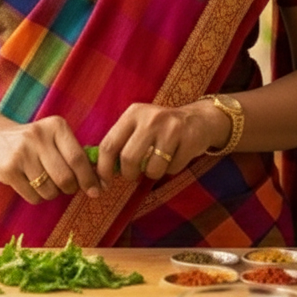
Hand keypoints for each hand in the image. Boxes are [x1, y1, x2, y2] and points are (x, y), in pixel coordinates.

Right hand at [0, 115, 102, 203]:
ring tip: (47, 182)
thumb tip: (99, 182)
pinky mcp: (8, 169)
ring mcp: (21, 153)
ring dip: (53, 194)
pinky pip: (33, 196)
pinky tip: (32, 184)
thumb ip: (75, 154)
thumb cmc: (36, 142)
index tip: (96, 190)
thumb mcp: (55, 138)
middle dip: (70, 188)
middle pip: (65, 177)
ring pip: (49, 190)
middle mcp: (38, 136)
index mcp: (55, 126)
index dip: (89, 178)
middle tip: (68, 187)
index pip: (77, 158)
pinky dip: (37, 197)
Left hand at [95, 99, 229, 182]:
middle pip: (128, 159)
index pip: (109, 144)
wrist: (198, 119)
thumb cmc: (161, 128)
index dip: (103, 168)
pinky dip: (171, 169)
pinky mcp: (188, 140)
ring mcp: (170, 128)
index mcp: (133, 113)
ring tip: (159, 161)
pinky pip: (172, 169)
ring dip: (154, 173)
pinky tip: (176, 155)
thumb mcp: (139, 126)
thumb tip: (98, 172)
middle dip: (129, 174)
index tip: (103, 183)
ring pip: (152, 169)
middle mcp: (150, 118)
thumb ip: (121, 143)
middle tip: (134, 175)